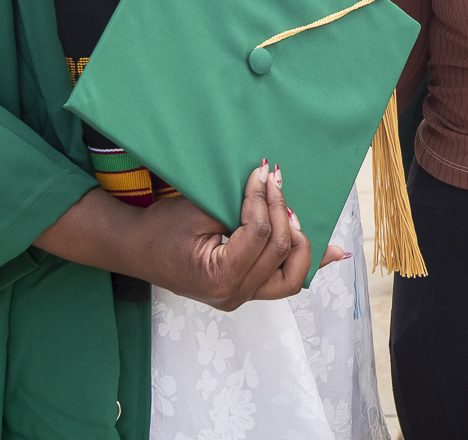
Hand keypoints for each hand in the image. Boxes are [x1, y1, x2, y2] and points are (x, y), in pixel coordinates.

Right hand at [35, 162, 347, 310]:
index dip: (264, 199)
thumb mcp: (197, 211)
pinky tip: (333, 253)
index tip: (262, 171)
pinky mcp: (244, 290)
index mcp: (219, 278)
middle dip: (283, 213)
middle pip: (280, 254)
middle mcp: (233, 295)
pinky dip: (306, 263)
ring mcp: (240, 297)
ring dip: (301, 244)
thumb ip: (238, 205)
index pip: (259, 235)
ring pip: (291, 278)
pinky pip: (283, 281)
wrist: (134, 249)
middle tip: (275, 182)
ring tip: (296, 214)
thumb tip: (274, 182)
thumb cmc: (160, 228)